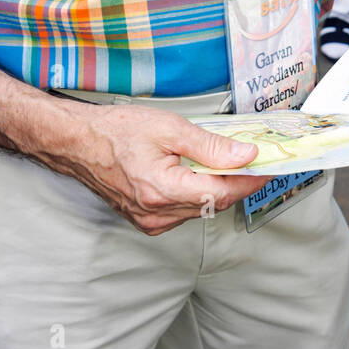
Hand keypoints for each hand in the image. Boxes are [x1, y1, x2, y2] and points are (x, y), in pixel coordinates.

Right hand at [56, 104, 266, 234]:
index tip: (270, 167)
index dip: (251, 181)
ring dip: (219, 188)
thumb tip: (246, 155)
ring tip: (231, 163)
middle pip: (214, 203)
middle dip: (239, 182)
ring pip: (201, 209)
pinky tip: (201, 174)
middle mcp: (156, 213)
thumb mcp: (169, 127)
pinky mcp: (146, 220)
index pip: (223, 193)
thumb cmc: (116, 131)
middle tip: (257, 161)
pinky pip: (184, 212)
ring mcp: (149, 220)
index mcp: (162, 189)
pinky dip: (199, 194)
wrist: (78, 143)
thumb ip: (211, 145)